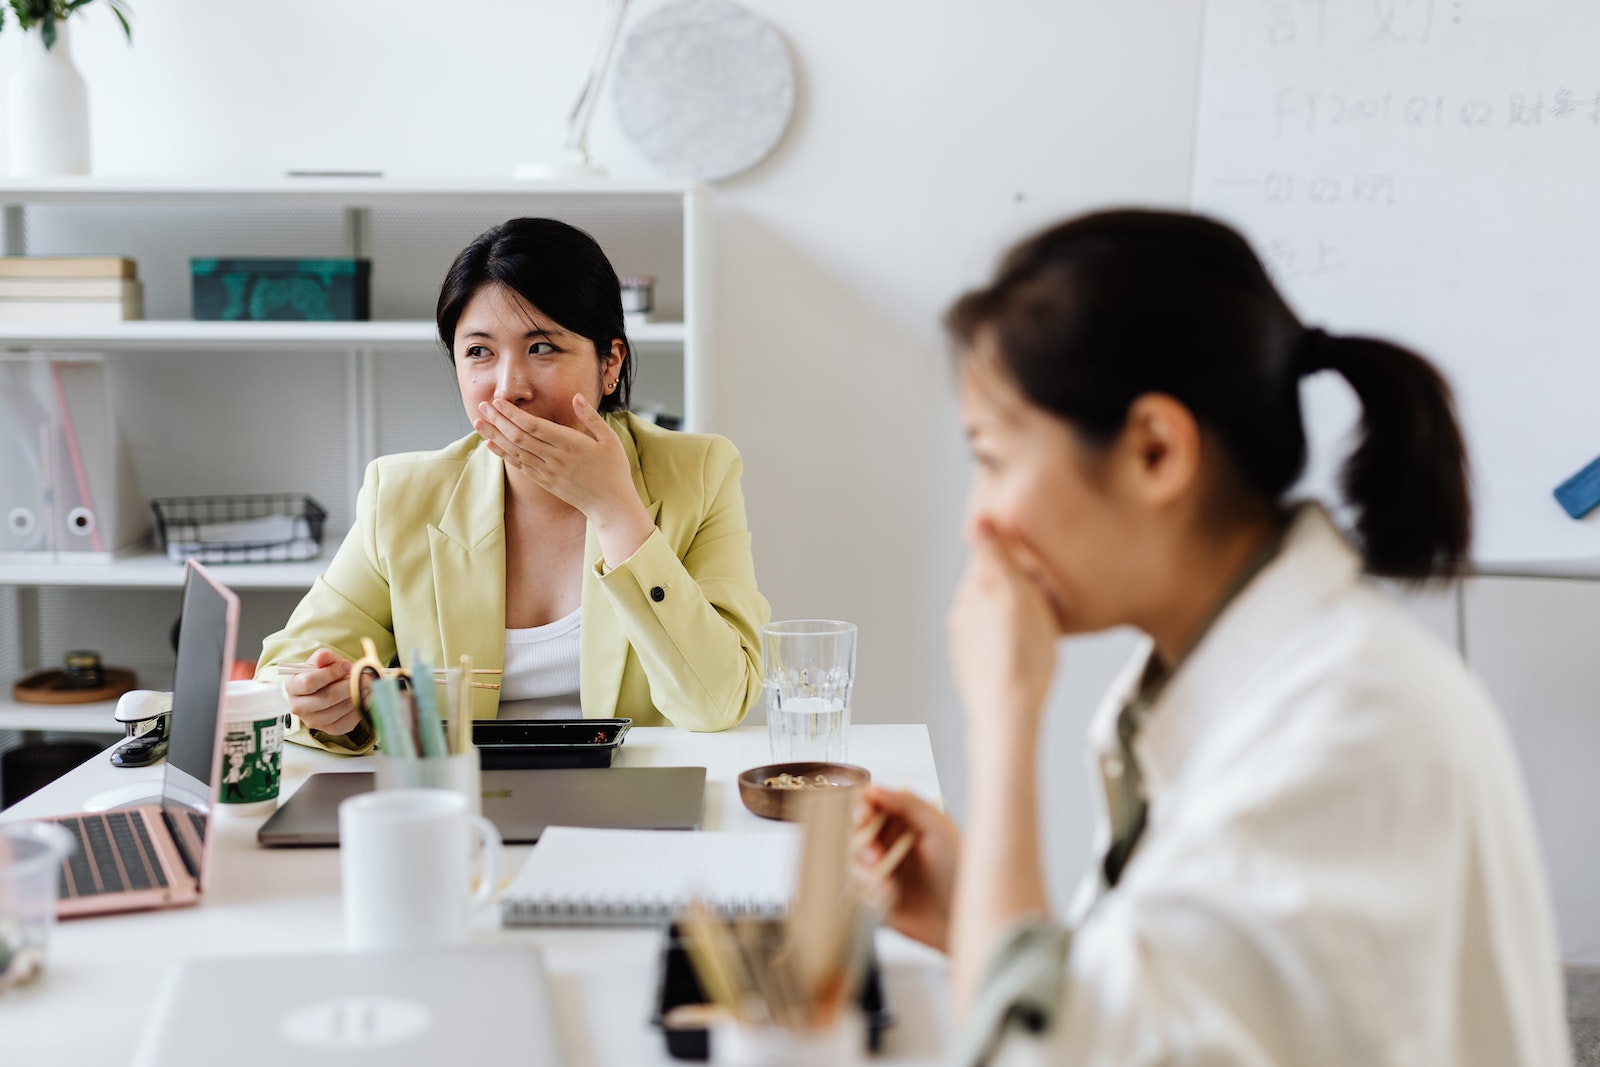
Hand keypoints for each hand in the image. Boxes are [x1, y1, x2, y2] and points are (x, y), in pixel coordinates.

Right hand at [281, 648, 360, 736]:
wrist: (328, 688)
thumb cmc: (323, 673)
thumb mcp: (323, 661)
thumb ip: (323, 656)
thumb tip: (324, 657)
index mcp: (293, 686)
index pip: (309, 682)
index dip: (331, 673)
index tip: (346, 666)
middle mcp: (298, 707)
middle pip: (328, 697)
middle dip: (350, 685)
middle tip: (366, 677)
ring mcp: (313, 721)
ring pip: (340, 709)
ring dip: (358, 695)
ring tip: (368, 685)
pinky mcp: (330, 729)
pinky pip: (348, 721)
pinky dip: (361, 708)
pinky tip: (367, 697)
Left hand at [473, 394, 655, 563]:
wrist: (610, 504)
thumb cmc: (614, 470)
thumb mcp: (609, 439)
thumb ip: (590, 417)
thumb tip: (576, 396)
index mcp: (570, 444)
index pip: (534, 426)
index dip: (514, 414)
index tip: (499, 401)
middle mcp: (555, 458)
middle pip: (519, 437)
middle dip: (498, 420)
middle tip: (482, 405)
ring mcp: (547, 472)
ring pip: (515, 451)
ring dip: (494, 436)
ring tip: (478, 422)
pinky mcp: (545, 482)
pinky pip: (519, 466)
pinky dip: (503, 454)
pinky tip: (491, 443)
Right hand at [856, 786, 961, 951]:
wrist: (963, 916)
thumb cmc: (960, 871)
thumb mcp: (940, 829)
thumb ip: (908, 804)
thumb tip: (874, 788)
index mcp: (902, 821)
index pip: (869, 805)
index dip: (861, 809)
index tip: (864, 817)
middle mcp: (888, 842)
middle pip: (854, 833)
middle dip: (861, 844)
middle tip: (876, 856)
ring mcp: (880, 870)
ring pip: (851, 862)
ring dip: (864, 871)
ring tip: (887, 883)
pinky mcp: (874, 896)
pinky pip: (856, 890)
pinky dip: (869, 892)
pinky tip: (890, 897)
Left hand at [947, 524, 1058, 752]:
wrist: (1006, 714)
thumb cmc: (1022, 654)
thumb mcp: (1018, 595)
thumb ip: (996, 557)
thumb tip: (979, 518)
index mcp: (973, 591)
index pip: (989, 556)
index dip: (1015, 556)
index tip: (1035, 565)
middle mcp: (961, 614)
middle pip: (989, 587)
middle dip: (1013, 586)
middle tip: (1043, 598)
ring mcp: (963, 642)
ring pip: (989, 615)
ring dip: (1008, 615)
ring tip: (1035, 629)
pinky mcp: (970, 666)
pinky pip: (989, 643)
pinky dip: (1004, 641)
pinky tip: (1021, 653)